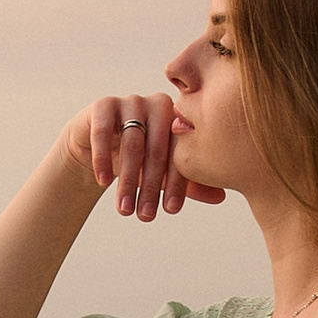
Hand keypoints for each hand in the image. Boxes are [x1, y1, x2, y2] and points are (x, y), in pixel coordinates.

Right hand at [64, 92, 226, 226]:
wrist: (96, 147)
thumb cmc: (138, 160)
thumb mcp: (162, 173)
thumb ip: (188, 182)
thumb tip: (221, 196)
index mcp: (179, 118)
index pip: (180, 153)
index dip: (177, 183)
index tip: (170, 211)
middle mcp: (158, 104)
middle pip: (157, 149)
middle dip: (151, 187)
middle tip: (146, 216)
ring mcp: (130, 101)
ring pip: (132, 143)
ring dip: (128, 180)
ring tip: (125, 209)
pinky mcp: (103, 104)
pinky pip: (103, 131)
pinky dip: (104, 158)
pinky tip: (104, 182)